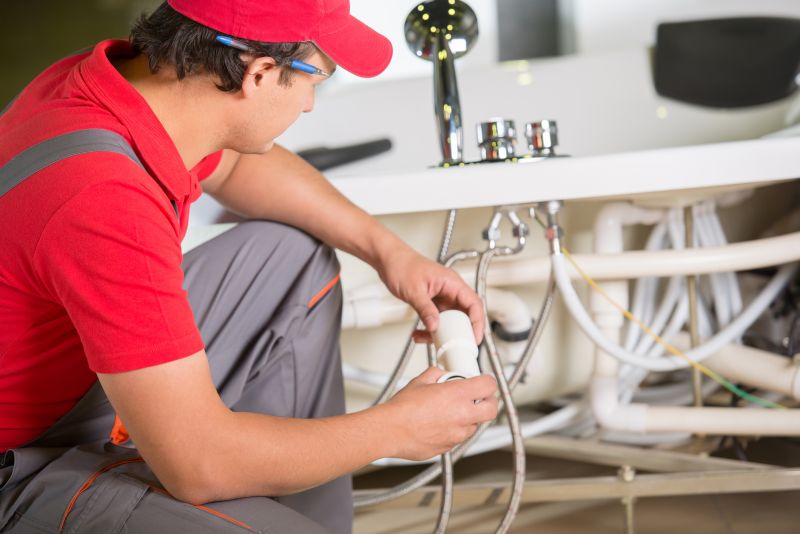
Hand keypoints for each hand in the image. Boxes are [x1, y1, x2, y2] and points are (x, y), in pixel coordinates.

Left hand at [377, 245, 483, 343]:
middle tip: (454, 344)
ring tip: (429, 339)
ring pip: (450, 320)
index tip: (474, 336)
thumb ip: (426, 310)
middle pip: (464, 314)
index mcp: (452, 283)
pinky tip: (420, 333)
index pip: (473, 303)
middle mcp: (450, 290)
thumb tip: (435, 326)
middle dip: (460, 331)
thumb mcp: (414, 291)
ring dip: (441, 332)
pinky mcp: (433, 302)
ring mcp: (441, 296)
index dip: (477, 322)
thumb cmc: (402, 265)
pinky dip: (430, 328)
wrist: (388, 260)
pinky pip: (437, 319)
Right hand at [383, 367, 498, 460]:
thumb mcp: (420, 381)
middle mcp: (462, 415)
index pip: (489, 385)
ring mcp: (457, 433)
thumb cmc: (402, 409)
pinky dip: (455, 430)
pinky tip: (440, 424)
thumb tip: (440, 373)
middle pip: (492, 409)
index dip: (488, 382)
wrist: (390, 430)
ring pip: (475, 425)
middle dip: (489, 402)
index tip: (483, 381)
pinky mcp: (449, 446)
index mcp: (458, 395)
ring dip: (470, 417)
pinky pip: (459, 437)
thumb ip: (436, 374)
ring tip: (452, 412)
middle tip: (480, 398)